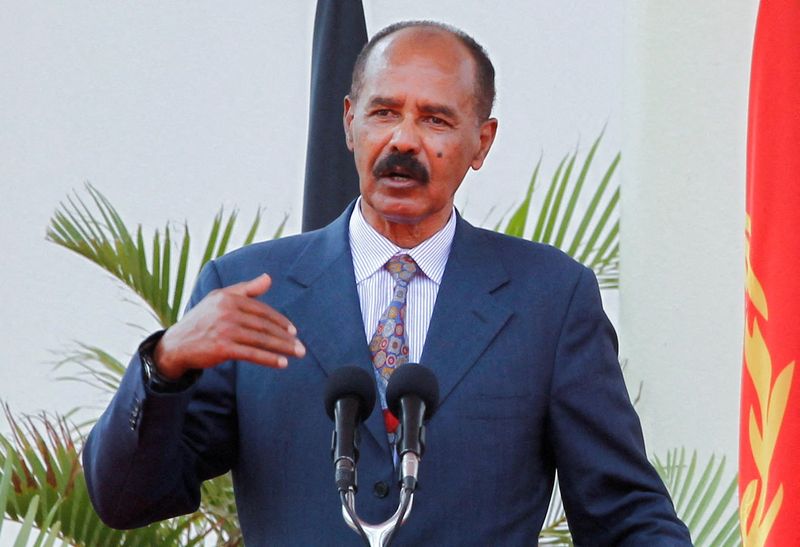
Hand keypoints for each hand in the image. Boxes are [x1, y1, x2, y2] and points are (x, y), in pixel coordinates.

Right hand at [153, 274, 304, 378]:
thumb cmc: (203, 320)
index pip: (262, 310)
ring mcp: (224, 330)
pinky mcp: (222, 348)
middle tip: (301, 346)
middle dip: (286, 337)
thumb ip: (246, 289)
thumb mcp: (221, 299)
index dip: (280, 321)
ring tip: (297, 354)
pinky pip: (252, 354)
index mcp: (228, 298)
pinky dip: (269, 359)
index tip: (293, 331)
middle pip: (264, 325)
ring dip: (283, 348)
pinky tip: (282, 363)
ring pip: (261, 340)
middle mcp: (227, 312)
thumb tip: (268, 278)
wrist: (177, 344)